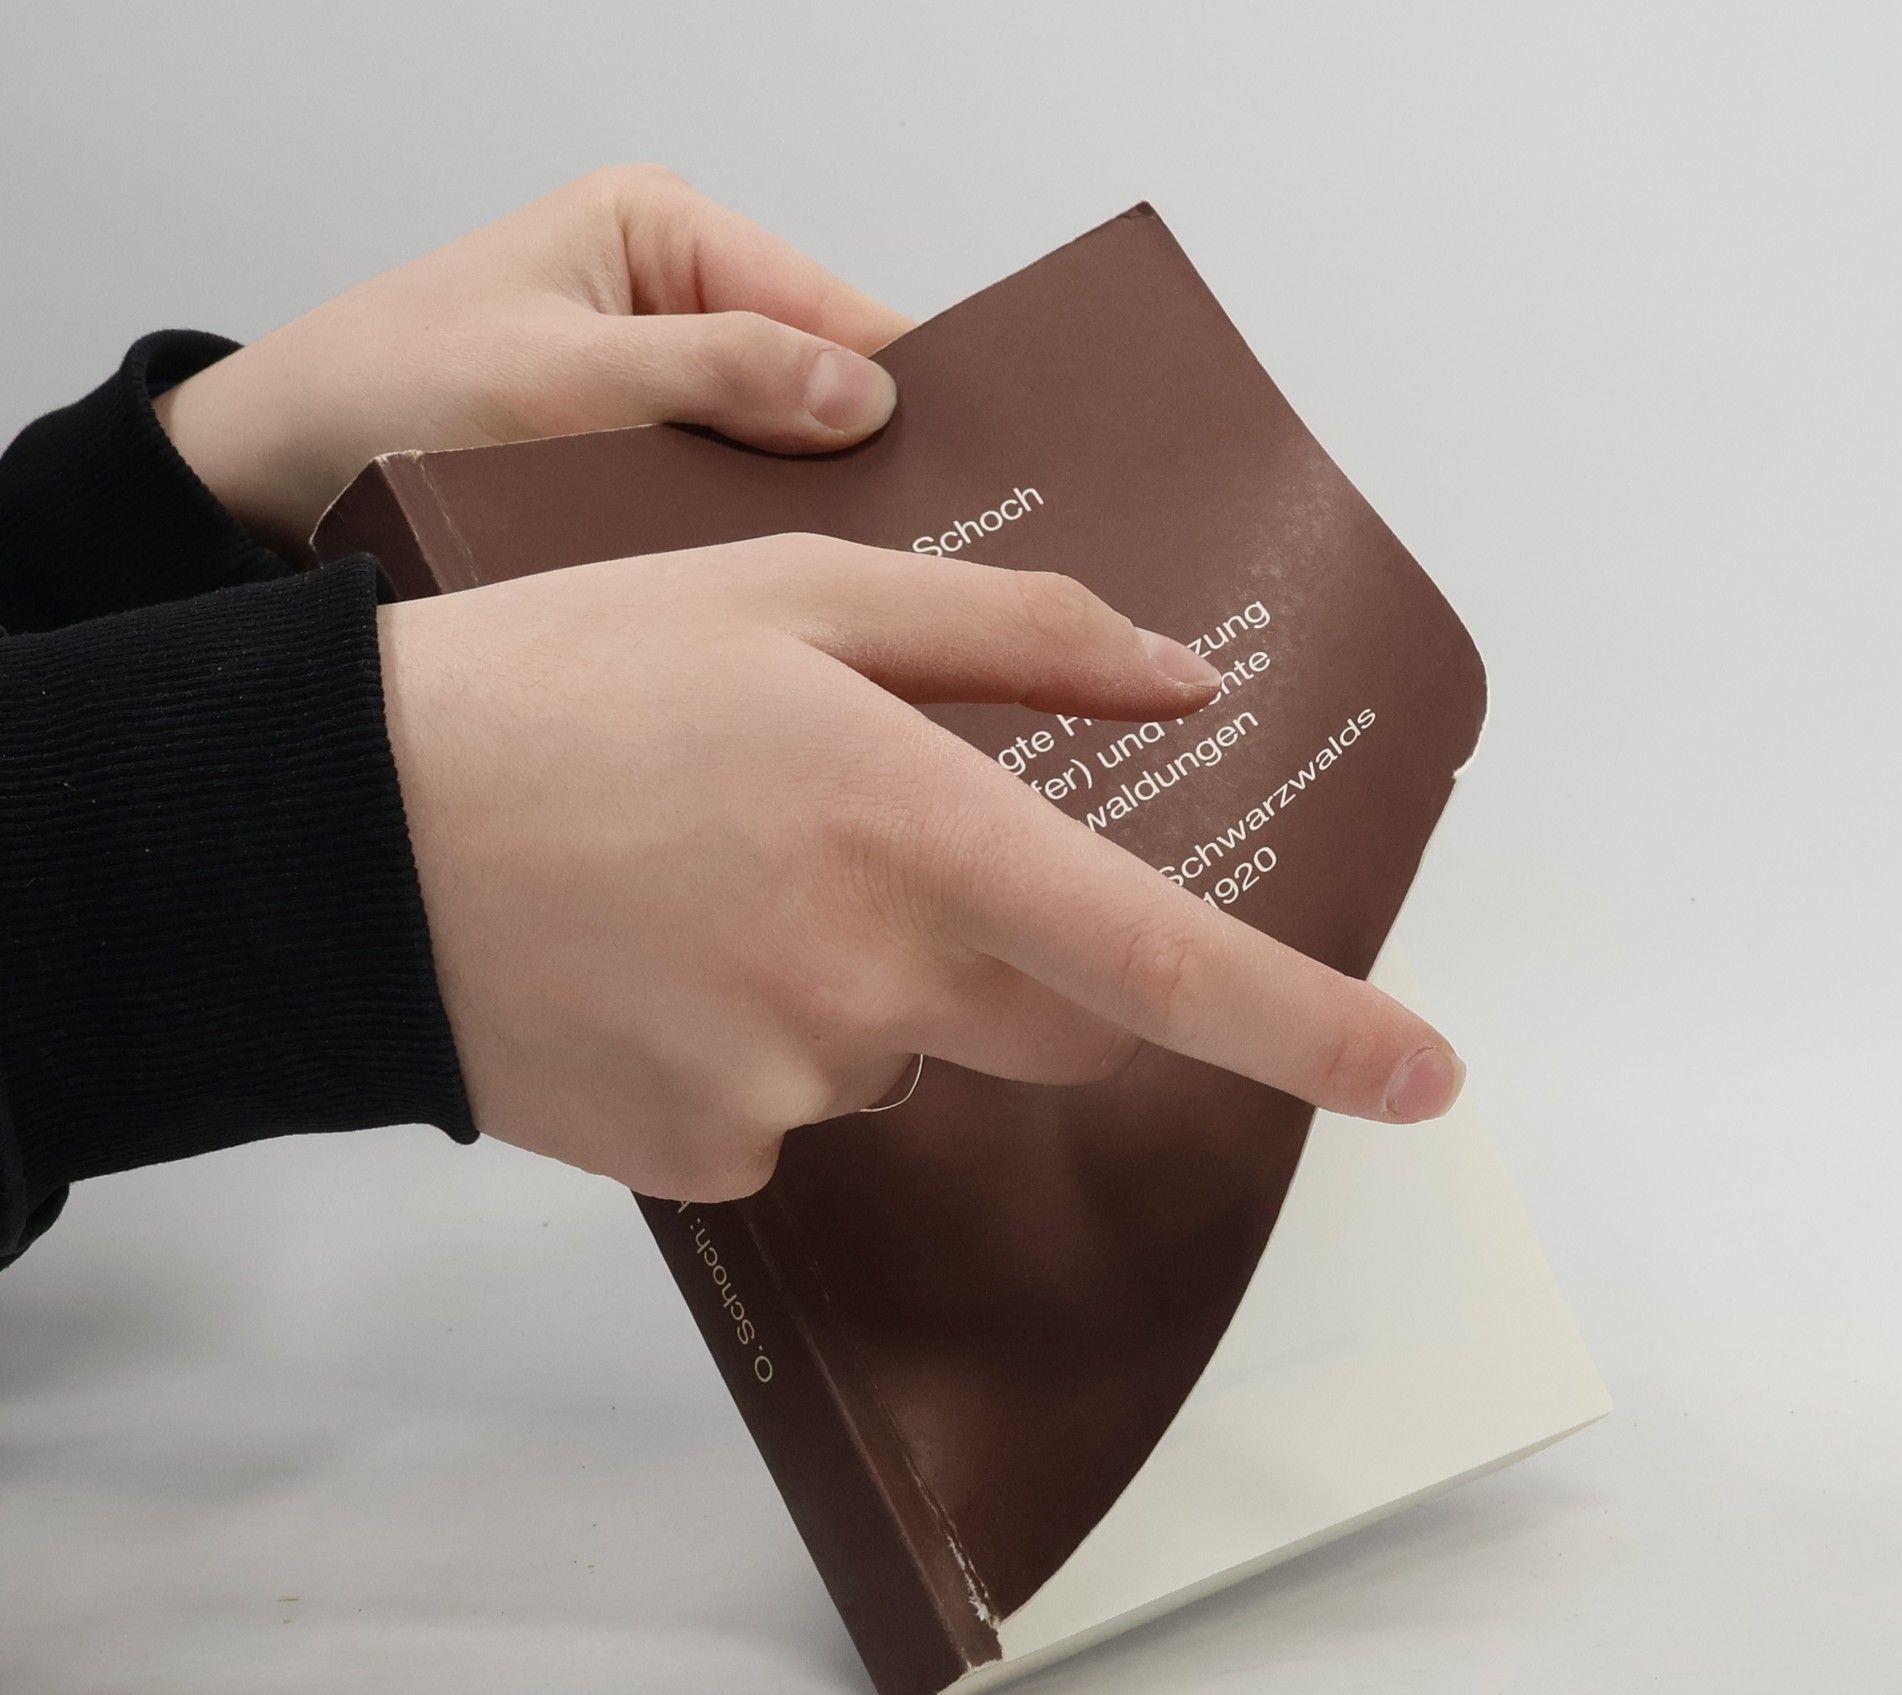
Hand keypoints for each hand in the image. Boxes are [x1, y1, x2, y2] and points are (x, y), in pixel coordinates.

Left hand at [154, 167, 907, 552]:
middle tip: (934, 554)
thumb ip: (715, 376)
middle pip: (820, 384)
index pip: (834, 307)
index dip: (912, 391)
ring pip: (778, 457)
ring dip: (805, 522)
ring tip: (870, 592)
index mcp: (662, 234)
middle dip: (867, 466)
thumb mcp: (554, 380)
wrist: (268, 479)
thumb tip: (865, 397)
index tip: (982, 472)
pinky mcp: (635, 465)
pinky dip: (749, 549)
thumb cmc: (379, 394)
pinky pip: (724, 504)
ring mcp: (658, 391)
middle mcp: (672, 301)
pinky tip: (781, 602)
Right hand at [380, 535, 1465, 1200]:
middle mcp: (872, 985)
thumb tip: (1171, 686)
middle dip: (1024, 953)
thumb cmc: (565, 678)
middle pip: (1057, 1021)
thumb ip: (1010, 639)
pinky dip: (759, 1045)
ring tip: (712, 883)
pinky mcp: (704, 1165)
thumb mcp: (790, 593)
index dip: (1315, 1030)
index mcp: (917, 833)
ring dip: (862, 984)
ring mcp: (785, 1092)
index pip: (1165, 961)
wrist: (334, 829)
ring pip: (906, 1058)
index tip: (1429, 1083)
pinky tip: (656, 962)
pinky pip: (792, 1116)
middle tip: (876, 847)